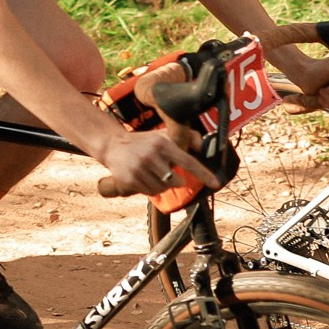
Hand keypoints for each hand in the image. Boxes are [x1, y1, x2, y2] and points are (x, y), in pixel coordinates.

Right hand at [94, 125, 219, 197]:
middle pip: (175, 180)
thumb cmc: (143, 142)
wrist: (113, 145)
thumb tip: (202, 146)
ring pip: (162, 188)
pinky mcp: (130, 179)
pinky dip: (150, 189)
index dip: (203, 174)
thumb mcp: (161, 136)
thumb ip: (183, 139)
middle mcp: (152, 154)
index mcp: (163, 143)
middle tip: (167, 173)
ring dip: (162, 186)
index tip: (215, 184)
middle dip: (175, 181)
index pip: (188, 161)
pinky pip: (150, 192)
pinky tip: (143, 178)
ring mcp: (140, 167)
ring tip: (153, 174)